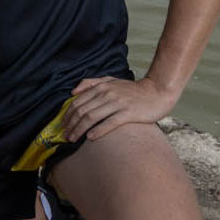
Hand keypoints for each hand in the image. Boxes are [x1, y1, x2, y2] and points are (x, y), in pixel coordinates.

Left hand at [62, 76, 178, 141]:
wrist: (158, 91)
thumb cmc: (133, 90)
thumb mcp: (111, 81)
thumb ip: (91, 83)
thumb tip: (73, 91)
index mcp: (101, 87)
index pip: (78, 102)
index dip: (67, 115)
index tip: (62, 125)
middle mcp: (107, 94)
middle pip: (82, 110)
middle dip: (70, 124)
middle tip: (64, 135)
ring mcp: (118, 103)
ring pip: (92, 117)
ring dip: (79, 129)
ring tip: (72, 139)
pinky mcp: (128, 113)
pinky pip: (110, 123)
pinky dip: (98, 130)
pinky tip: (90, 138)